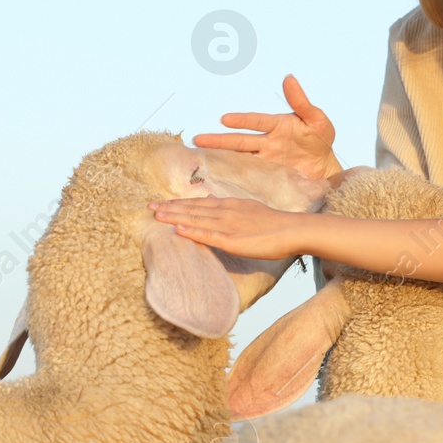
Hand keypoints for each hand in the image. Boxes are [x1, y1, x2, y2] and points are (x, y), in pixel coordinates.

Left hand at [150, 197, 303, 260]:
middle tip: (148, 207)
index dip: (178, 204)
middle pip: (192, 209)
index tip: (160, 204)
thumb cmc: (275, 224)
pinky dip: (192, 231)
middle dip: (169, 208)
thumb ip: (230, 207)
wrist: (293, 229)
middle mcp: (226, 211)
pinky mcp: (233, 240)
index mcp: (229, 205)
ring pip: (196, 219)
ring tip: (156, 215)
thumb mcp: (250, 209)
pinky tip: (178, 230)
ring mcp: (228, 225)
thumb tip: (212, 202)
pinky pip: (209, 235)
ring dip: (174, 217)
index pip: (198, 203)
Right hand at [191, 74, 340, 179]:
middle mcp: (267, 142)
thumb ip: (302, 102)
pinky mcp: (268, 175)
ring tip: (200, 153)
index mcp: (277, 126)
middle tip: (198, 139)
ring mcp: (266, 159)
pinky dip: (234, 174)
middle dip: (219, 140)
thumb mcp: (317, 120)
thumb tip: (289, 78)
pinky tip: (219, 174)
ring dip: (221, 156)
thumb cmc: (320, 140)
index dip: (242, 121)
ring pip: (239, 157)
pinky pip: (249, 174)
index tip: (225, 119)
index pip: (256, 122)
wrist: (325, 168)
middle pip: (240, 141)